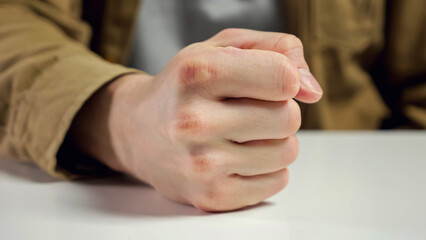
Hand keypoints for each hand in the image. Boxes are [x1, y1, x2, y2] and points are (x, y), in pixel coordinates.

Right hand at [71, 29, 322, 210]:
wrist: (137, 130)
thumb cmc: (185, 86)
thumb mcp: (222, 47)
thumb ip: (278, 50)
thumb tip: (313, 90)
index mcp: (198, 74)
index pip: (283, 78)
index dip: (288, 78)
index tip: (273, 82)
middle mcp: (194, 121)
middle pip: (289, 117)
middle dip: (279, 110)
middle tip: (250, 109)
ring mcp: (202, 164)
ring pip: (288, 152)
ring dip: (275, 140)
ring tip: (243, 133)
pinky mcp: (210, 196)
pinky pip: (277, 181)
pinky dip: (268, 168)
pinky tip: (240, 157)